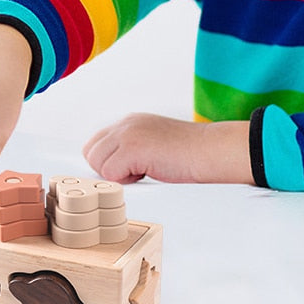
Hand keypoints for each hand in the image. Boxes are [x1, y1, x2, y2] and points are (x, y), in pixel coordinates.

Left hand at [82, 112, 253, 184]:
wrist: (211, 151)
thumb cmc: (190, 155)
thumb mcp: (154, 146)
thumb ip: (131, 150)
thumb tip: (107, 171)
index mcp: (131, 122)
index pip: (96, 144)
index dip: (108, 162)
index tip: (131, 169)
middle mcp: (126, 124)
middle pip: (91, 152)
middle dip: (108, 169)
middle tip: (137, 172)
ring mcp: (128, 133)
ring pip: (97, 164)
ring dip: (118, 175)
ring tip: (145, 171)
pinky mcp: (133, 148)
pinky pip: (111, 174)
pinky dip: (128, 180)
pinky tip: (150, 172)